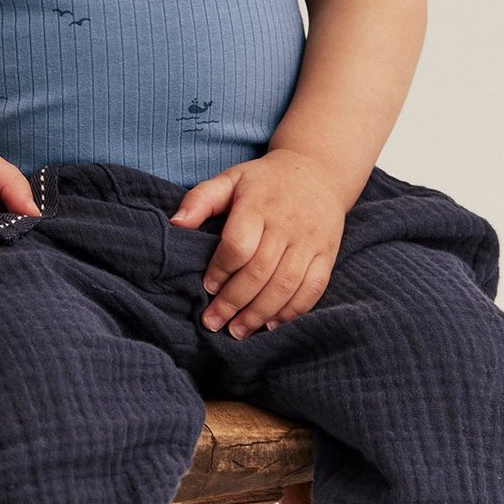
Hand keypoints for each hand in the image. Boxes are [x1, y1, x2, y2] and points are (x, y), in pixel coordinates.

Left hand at [169, 149, 345, 336]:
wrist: (318, 172)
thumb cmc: (264, 181)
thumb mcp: (230, 178)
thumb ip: (200, 199)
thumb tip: (176, 224)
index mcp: (259, 204)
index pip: (238, 244)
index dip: (221, 270)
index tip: (207, 287)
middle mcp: (287, 224)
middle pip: (260, 272)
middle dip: (234, 302)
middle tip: (213, 322)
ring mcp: (309, 241)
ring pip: (286, 285)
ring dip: (259, 313)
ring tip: (237, 331)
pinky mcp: (326, 254)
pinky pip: (313, 289)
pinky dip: (292, 311)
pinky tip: (271, 324)